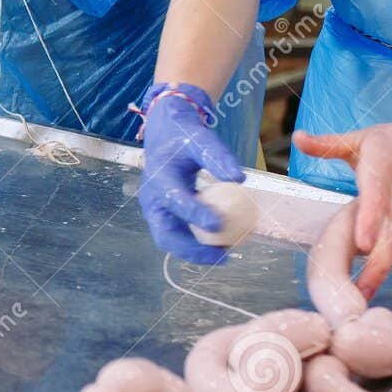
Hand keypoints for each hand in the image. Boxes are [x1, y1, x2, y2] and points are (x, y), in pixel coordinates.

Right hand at [138, 85, 245, 264]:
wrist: (164, 136)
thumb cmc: (183, 136)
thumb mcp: (201, 138)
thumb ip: (218, 156)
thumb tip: (239, 179)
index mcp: (159, 177)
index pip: (175, 200)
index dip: (195, 214)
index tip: (220, 225)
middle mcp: (152, 199)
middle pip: (165, 234)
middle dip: (192, 250)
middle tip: (222, 255)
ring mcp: (156, 210)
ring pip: (170, 240)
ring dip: (194, 252)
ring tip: (224, 255)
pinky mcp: (164, 216)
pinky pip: (177, 235)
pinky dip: (196, 244)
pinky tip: (220, 245)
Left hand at [294, 112, 391, 297]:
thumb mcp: (358, 139)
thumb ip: (326, 144)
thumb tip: (298, 139)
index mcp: (381, 173)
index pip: (377, 200)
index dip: (370, 222)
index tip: (362, 244)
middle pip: (391, 237)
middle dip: (377, 267)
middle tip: (358, 294)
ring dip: (380, 272)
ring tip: (360, 297)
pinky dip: (384, 262)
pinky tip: (368, 279)